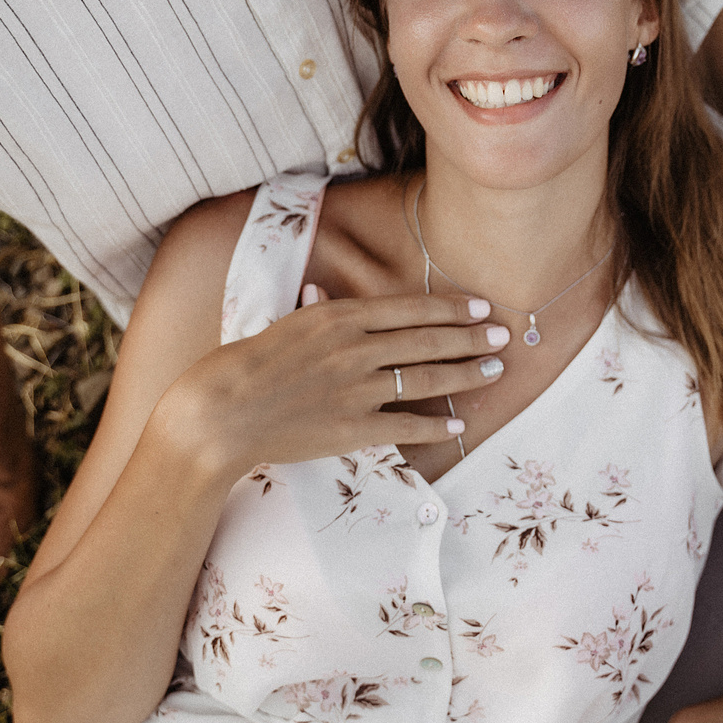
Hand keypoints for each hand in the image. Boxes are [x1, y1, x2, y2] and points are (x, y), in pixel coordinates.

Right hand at [156, 289, 506, 480]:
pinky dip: (434, 424)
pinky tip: (458, 422)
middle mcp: (353, 348)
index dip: (450, 309)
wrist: (219, 412)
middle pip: (427, 340)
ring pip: (424, 378)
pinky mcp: (351, 428)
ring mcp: (355, 389)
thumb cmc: (245, 365)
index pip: (409, 309)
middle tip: (504, 335)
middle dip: (471, 337)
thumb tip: (326, 294)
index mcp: (338, 316)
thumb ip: (314, 311)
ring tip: (494, 370)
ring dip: (465, 374)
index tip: (480, 308)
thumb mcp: (283, 325)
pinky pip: (405, 426)